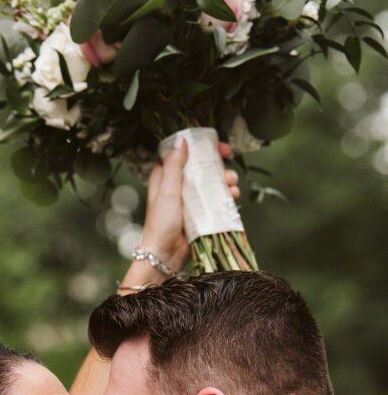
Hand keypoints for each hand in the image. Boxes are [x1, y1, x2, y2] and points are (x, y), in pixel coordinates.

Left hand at [140, 139, 239, 273]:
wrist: (166, 254)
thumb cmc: (161, 223)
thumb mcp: (166, 191)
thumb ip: (173, 166)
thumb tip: (182, 140)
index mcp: (166, 175)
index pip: (186, 153)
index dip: (203, 146)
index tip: (219, 146)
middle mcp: (178, 184)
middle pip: (203, 166)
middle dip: (219, 164)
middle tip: (229, 165)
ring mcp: (190, 198)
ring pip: (212, 182)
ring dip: (226, 180)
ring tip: (232, 185)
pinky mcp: (200, 212)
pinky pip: (216, 199)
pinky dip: (226, 195)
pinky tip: (233, 197)